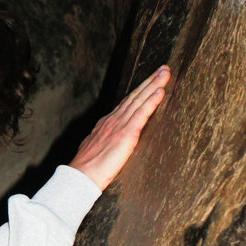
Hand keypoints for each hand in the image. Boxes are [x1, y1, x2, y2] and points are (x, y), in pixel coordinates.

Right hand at [70, 66, 169, 189]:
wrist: (80, 176)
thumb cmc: (87, 168)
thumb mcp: (95, 148)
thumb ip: (105, 140)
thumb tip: (110, 140)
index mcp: (107, 123)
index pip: (127, 103)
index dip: (139, 91)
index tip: (150, 81)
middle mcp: (113, 120)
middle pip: (134, 97)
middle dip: (149, 81)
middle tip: (163, 69)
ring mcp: (119, 125)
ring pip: (139, 100)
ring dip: (153, 84)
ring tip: (164, 73)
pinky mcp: (126, 134)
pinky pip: (141, 114)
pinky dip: (151, 101)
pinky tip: (160, 90)